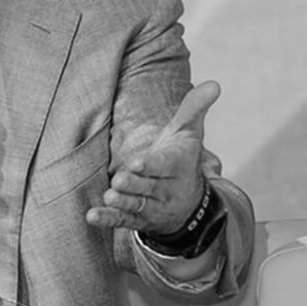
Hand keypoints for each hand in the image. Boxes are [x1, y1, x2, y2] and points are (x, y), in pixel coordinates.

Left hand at [86, 80, 219, 234]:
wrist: (188, 200)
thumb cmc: (181, 157)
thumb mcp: (188, 132)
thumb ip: (194, 108)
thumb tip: (214, 84)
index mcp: (178, 166)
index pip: (164, 165)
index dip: (151, 165)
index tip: (136, 163)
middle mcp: (167, 189)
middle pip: (149, 187)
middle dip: (135, 184)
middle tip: (119, 180)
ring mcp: (152, 206)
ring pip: (137, 206)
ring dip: (123, 203)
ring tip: (110, 197)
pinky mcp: (138, 220)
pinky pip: (123, 221)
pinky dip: (108, 219)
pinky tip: (92, 216)